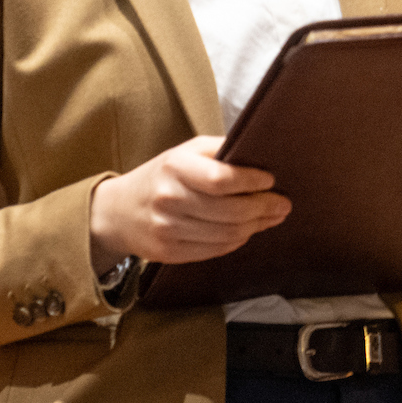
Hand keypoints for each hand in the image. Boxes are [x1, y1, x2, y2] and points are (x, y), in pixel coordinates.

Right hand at [89, 136, 290, 268]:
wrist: (119, 211)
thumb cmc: (162, 176)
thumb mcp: (186, 152)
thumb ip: (220, 150)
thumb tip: (261, 155)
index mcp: (175, 168)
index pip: (221, 179)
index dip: (251, 182)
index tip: (271, 180)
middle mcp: (168, 199)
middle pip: (229, 211)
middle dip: (263, 208)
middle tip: (283, 204)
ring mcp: (167, 229)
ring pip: (226, 234)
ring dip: (256, 226)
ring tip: (272, 216)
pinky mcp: (169, 252)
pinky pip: (215, 250)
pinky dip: (238, 241)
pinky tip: (248, 230)